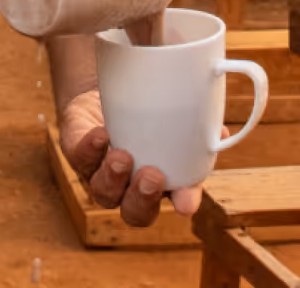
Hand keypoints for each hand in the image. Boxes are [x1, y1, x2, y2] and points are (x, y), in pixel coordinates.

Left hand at [58, 88, 204, 226]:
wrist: (108, 89)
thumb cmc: (148, 108)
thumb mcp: (174, 113)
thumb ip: (197, 123)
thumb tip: (220, 131)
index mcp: (162, 180)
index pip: (178, 198)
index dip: (185, 201)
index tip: (187, 202)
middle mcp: (130, 186)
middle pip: (135, 211)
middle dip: (143, 199)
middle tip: (152, 177)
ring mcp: (102, 173)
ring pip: (104, 192)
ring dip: (114, 178)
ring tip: (122, 157)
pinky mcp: (79, 153)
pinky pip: (81, 159)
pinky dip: (90, 150)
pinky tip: (100, 135)